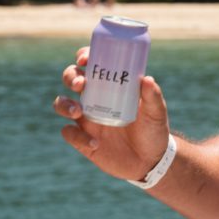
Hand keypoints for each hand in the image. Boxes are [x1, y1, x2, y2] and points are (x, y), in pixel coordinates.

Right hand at [54, 47, 170, 180]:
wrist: (150, 161)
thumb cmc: (153, 130)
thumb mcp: (156, 112)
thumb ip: (153, 96)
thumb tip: (147, 79)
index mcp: (110, 86)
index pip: (91, 64)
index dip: (83, 56)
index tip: (85, 59)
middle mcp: (94, 99)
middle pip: (71, 79)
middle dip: (70, 77)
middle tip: (80, 84)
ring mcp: (86, 119)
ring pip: (61, 104)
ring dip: (64, 104)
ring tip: (78, 112)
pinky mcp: (82, 140)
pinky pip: (69, 133)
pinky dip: (77, 136)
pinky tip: (95, 143)